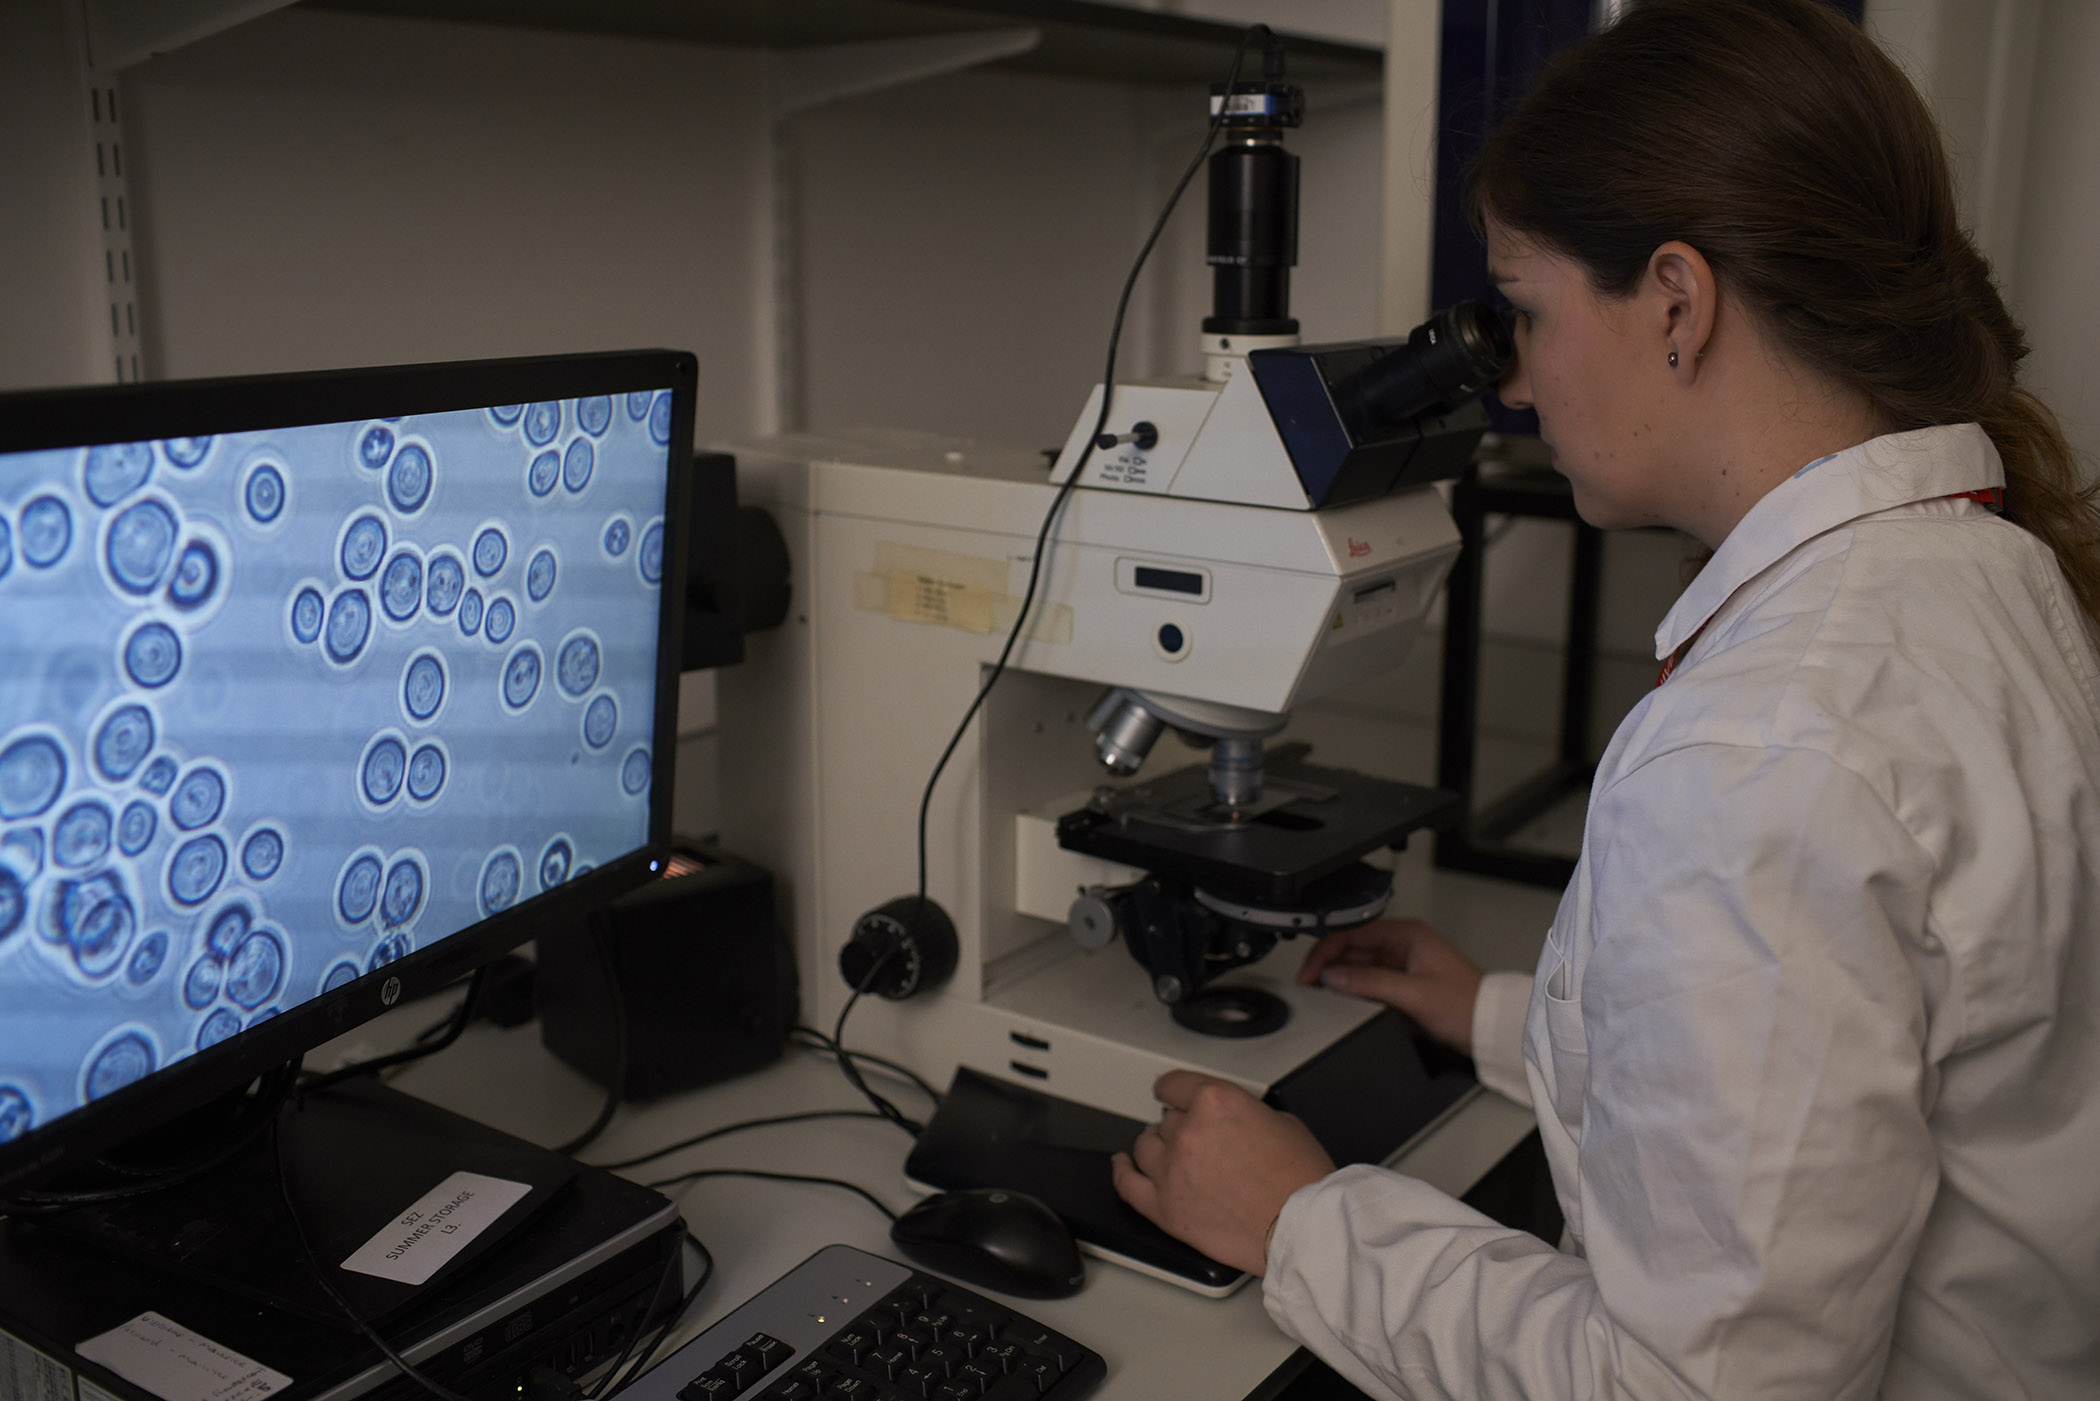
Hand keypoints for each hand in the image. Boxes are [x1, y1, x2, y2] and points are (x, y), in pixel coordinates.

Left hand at [1110, 1070, 1334, 1275]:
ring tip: (1168, 1152)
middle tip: (1199, 1141)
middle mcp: (1188, 1132)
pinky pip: (1127, 1185)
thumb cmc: (1301, 1181)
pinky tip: (1122, 1165)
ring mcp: (1172, 1172)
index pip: (1175, 1085)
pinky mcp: (1166, 1209)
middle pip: (1166, 1120)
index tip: (1170, 1093)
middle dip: (1181, 1127)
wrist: (1303, 1228)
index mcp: (1216, 1103)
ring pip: (1145, 1147)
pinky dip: (1121, 1172)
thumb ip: (1244, 1113)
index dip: (1174, 1090)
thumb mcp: (1281, 1122)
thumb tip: (1231, 1120)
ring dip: (1157, 1147)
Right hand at [1297, 918, 1482, 1053]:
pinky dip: (1353, 989)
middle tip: (1308, 987)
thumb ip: (1369, 982)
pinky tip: (1343, 1000)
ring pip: (1357, 966)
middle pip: (1351, 949)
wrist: (1490, 1026)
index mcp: (1405, 935)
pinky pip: (1369, 981)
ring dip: (1338, 979)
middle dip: (1327, 966)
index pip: (1351, 935)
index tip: (1309, 974)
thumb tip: (1333, 977)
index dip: (1324, 953)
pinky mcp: (1403, 983)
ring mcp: (1402, 963)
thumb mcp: (1413, 994)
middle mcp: (1402, 944)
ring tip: (1320, 994)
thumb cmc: (1466, 1005)